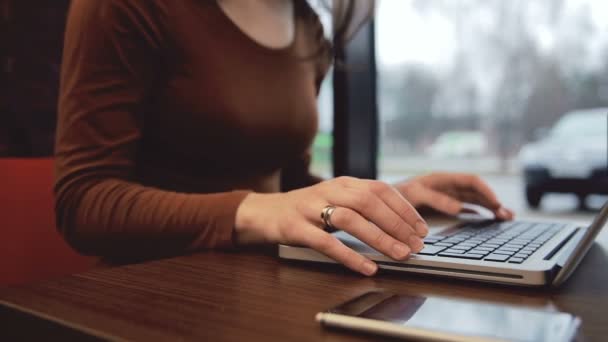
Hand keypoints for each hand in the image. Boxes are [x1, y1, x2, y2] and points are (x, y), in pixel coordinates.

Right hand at [235, 176, 427, 275]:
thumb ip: (363, 204)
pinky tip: (366, 267)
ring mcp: (311, 209)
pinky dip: (349, 256)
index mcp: (343, 182)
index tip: (422, 228)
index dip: (404, 208)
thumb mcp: (336, 198)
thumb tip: (402, 225)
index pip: (380, 189)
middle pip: (369, 202)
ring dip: (378, 238)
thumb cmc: (308, 209)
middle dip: (397, 224)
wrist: (264, 212)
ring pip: (349, 219)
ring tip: (398, 255)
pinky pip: (325, 242)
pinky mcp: (296, 228)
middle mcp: (329, 190)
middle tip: (415, 245)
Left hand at [394, 172, 513, 219]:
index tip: (495, 205)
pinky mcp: (441, 203)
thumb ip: (433, 201)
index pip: (469, 181)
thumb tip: (459, 208)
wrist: (375, 201)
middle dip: (492, 200)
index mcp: (437, 179)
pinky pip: (466, 204)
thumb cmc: (391, 197)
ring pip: (473, 197)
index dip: (485, 192)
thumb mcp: (411, 197)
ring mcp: (443, 193)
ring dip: (489, 205)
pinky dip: (479, 210)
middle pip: (474, 189)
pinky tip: (489, 218)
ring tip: (506, 217)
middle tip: (506, 215)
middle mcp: (442, 184)